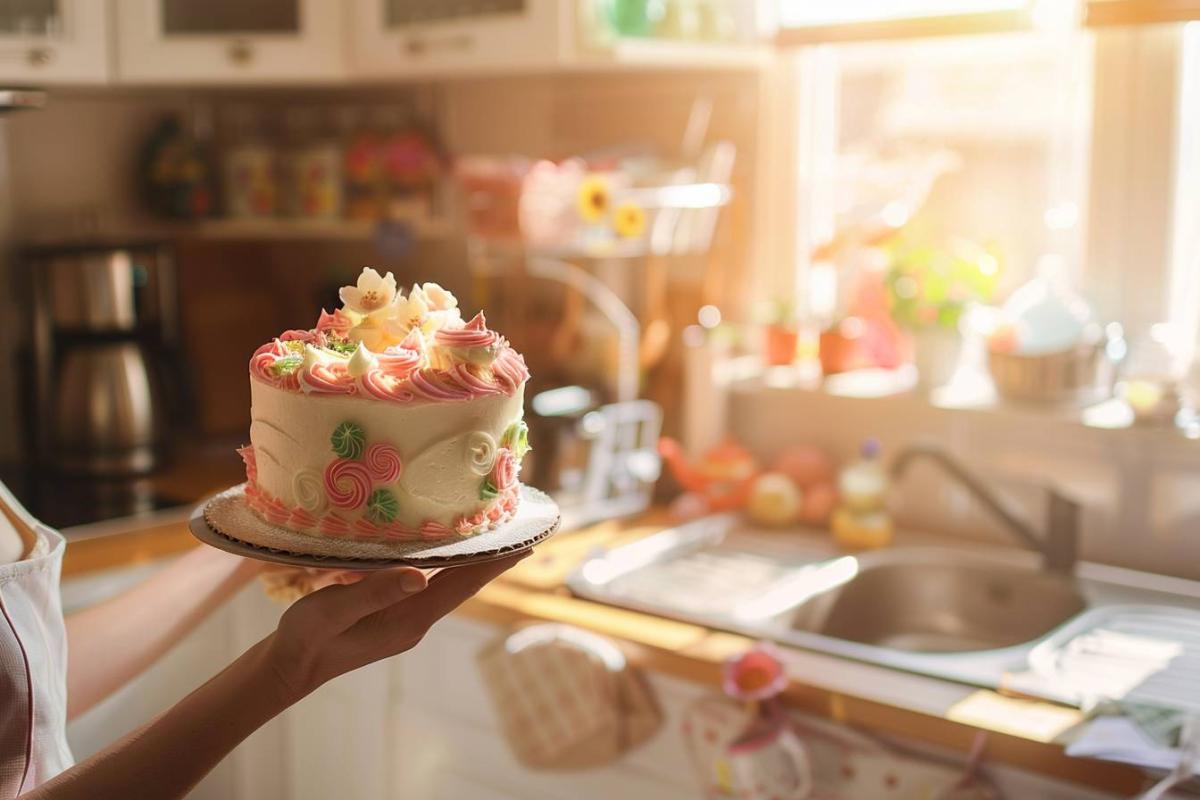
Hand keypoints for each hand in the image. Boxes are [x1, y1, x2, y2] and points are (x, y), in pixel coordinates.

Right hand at [263, 552, 528, 701]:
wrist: (291, 666)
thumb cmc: (307, 638)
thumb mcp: (333, 611)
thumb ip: (373, 592)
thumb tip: (419, 576)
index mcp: (410, 618)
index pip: (464, 584)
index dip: (495, 562)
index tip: (526, 540)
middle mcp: (417, 618)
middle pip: (465, 582)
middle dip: (492, 554)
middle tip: (517, 521)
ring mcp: (407, 617)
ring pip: (450, 582)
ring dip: (471, 557)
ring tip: (492, 527)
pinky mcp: (395, 612)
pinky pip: (431, 582)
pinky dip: (446, 562)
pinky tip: (445, 544)